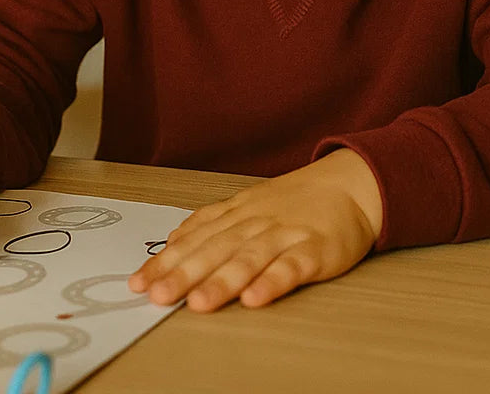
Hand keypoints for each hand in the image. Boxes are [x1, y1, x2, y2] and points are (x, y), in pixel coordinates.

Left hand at [128, 149, 382, 311]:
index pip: (193, 238)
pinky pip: (290, 267)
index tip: (138, 281)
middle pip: (214, 249)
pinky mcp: (314, 250)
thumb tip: (174, 240)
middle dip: (183, 273)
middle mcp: (254, 222)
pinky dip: (272, 282)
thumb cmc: (296, 202)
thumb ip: (212, 222)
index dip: (165, 260)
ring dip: (222, 282)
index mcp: (236, 213)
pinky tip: (255, 299)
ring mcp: (284, 235)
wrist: (350, 185)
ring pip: (248, 259)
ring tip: (197, 304)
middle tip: (157, 296)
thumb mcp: (248, 205)